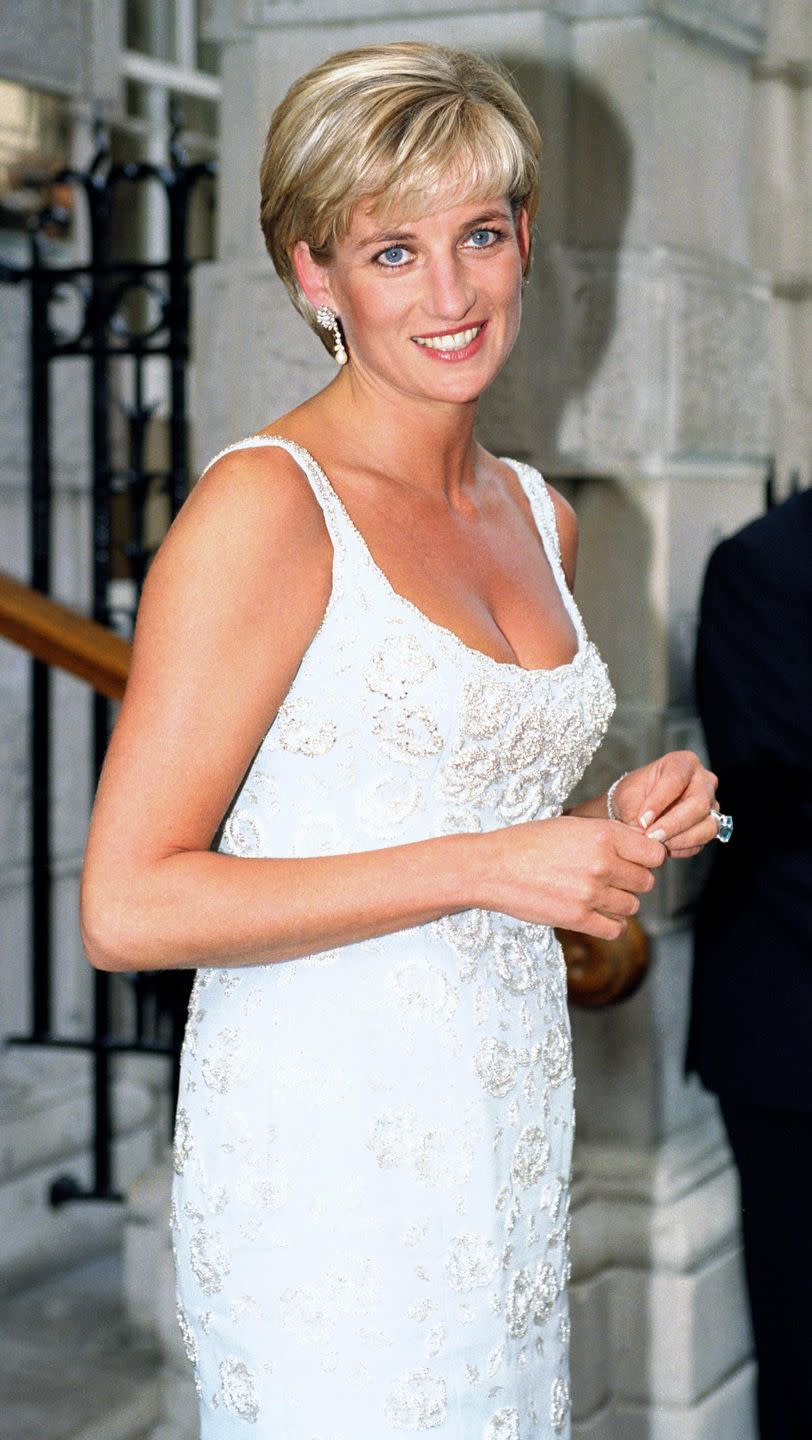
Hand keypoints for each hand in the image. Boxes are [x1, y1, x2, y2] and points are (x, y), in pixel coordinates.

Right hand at [483, 816, 666, 939]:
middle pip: (646, 882)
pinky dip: (610, 924)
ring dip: (620, 903)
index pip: (655, 853)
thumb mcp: (572, 825)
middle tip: (611, 878)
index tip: (635, 860)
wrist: (492, 867)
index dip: (647, 858)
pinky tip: (595, 914)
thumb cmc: (528, 842)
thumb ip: (609, 834)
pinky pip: (615, 929)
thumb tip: (643, 843)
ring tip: (597, 894)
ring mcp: (591, 894)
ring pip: (632, 906)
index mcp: (603, 835)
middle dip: (632, 881)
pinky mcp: (578, 920)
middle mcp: (602, 864)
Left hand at [611, 751, 718, 856]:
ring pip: (708, 826)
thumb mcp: (627, 798)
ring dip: (681, 839)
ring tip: (657, 844)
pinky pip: (703, 841)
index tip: (642, 820)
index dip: (659, 801)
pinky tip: (665, 847)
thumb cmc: (633, 797)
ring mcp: (711, 804)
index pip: (676, 780)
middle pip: (699, 804)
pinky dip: (683, 848)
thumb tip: (647, 831)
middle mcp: (703, 780)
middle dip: (673, 824)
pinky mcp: (710, 826)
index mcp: (682, 763)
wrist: (637, 810)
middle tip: (652, 837)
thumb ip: (637, 811)